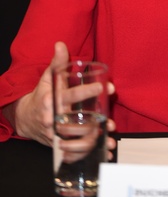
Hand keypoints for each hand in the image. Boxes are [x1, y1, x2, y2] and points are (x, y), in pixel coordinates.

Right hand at [3, 42, 116, 158]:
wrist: (27, 118)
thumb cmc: (42, 94)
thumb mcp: (48, 77)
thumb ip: (57, 62)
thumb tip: (61, 44)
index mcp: (52, 100)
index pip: (70, 95)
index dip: (87, 91)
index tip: (104, 87)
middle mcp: (54, 119)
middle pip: (75, 120)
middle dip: (94, 119)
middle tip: (110, 116)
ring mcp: (56, 133)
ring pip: (76, 138)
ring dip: (94, 138)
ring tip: (109, 134)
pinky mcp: (59, 144)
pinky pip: (75, 151)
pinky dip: (89, 153)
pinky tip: (103, 150)